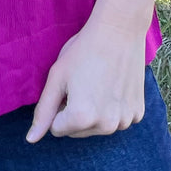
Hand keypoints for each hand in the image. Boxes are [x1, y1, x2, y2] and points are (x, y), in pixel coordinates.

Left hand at [26, 15, 146, 142]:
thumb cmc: (83, 50)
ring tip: (99, 82)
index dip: (58, 106)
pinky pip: (117, 120)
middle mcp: (105, 126)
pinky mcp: (139, 113)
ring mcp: (125, 121)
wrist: (119, 30)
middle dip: (75, 112)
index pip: (56, 128)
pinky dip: (114, 108)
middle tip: (83, 82)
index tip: (68, 86)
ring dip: (95, 112)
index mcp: (81, 118)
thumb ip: (43, 111)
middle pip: (77, 131)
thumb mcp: (57, 77)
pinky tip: (115, 85)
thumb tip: (31, 140)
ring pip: (98, 127)